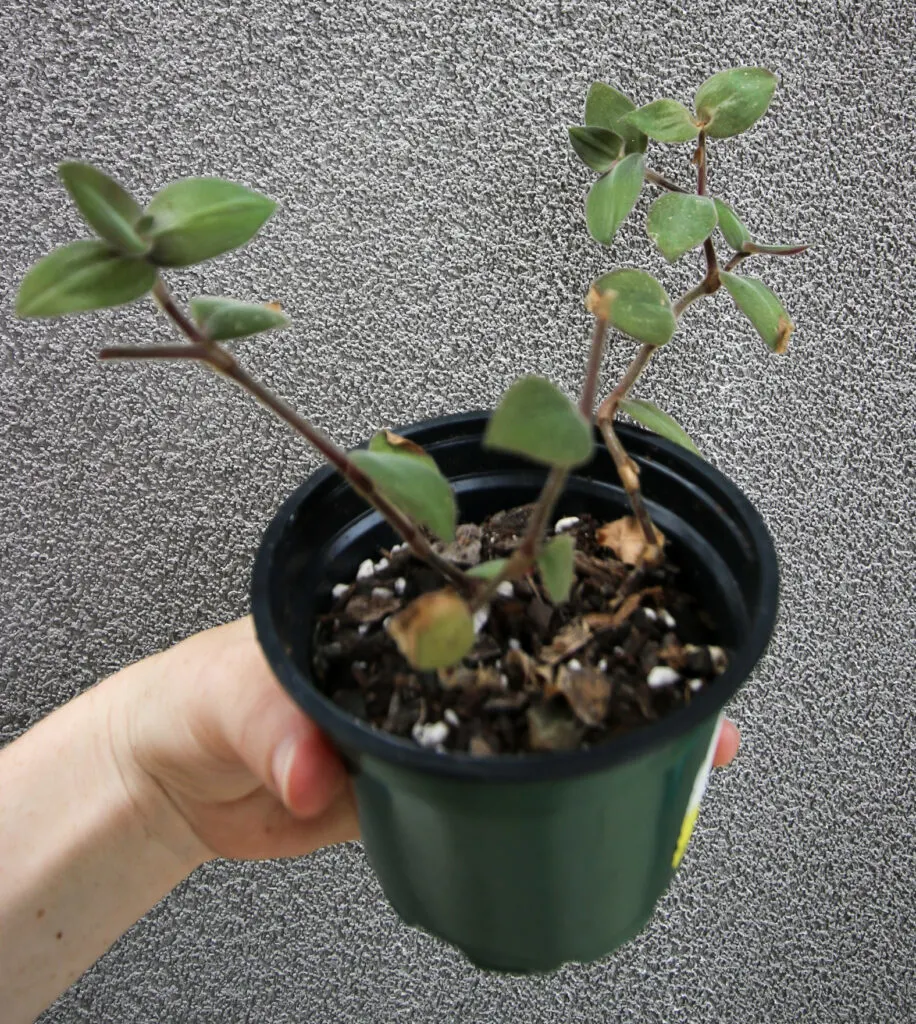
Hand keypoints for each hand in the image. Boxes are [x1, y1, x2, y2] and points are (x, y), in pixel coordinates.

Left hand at [106, 616, 738, 864]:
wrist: (179, 783)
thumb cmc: (196, 699)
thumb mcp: (228, 690)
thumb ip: (269, 721)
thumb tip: (315, 768)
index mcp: (391, 602)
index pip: (495, 578)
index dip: (572, 583)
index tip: (637, 592)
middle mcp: (427, 652)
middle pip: (538, 649)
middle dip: (619, 663)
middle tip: (694, 693)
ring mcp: (433, 719)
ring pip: (534, 719)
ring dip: (603, 735)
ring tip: (676, 751)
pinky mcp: (427, 780)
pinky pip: (500, 789)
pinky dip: (552, 800)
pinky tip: (598, 805)